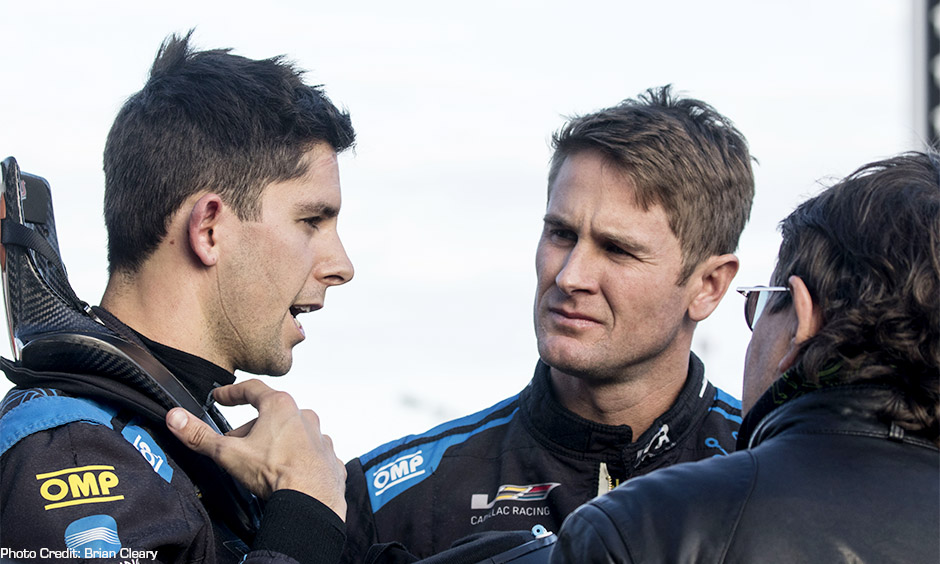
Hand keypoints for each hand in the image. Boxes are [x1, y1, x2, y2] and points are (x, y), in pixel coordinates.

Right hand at [165, 379, 346, 519]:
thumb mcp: (228, 453)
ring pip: (293, 435)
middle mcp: (304, 417)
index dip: (232, 393)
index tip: (221, 397)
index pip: (251, 390)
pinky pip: (310, 455)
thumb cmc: (275, 472)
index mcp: (280, 407)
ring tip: (261, 462)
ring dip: (277, 443)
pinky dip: (297, 460)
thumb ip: (200, 436)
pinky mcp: (330, 460)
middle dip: (251, 428)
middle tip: (234, 444)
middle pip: (271, 415)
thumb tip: (176, 418)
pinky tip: (287, 473)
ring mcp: (320, 438)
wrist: (312, 501)